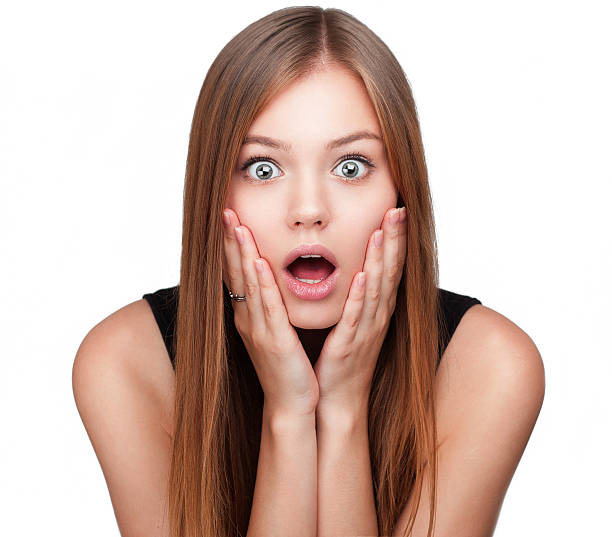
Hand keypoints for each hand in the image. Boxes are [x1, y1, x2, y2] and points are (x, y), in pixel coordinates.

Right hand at [222, 208, 318, 416]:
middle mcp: (248, 319)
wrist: (291, 404)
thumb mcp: (275, 331)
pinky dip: (263, 283)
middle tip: (225, 211)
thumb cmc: (287, 367)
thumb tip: (274, 281)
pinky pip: (269, 306)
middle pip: (236, 273)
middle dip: (231, 241)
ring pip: (249, 284)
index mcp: (250, 315)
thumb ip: (271, 306)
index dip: (231, 245)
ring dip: (242, 253)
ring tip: (237, 226)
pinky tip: (260, 263)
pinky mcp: (275, 340)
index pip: (237, 273)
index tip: (229, 218)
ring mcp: (259, 329)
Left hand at [313, 206, 406, 417]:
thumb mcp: (353, 322)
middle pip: (390, 272)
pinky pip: (356, 317)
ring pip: (377, 289)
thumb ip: (356, 296)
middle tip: (398, 210)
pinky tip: (363, 276)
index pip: (390, 268)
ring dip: (380, 260)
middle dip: (394, 240)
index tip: (397, 211)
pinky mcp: (349, 345)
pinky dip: (361, 296)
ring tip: (382, 231)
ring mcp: (365, 331)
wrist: (337, 399)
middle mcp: (376, 317)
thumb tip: (354, 268)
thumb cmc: (341, 359)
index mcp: (376, 310)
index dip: (395, 240)